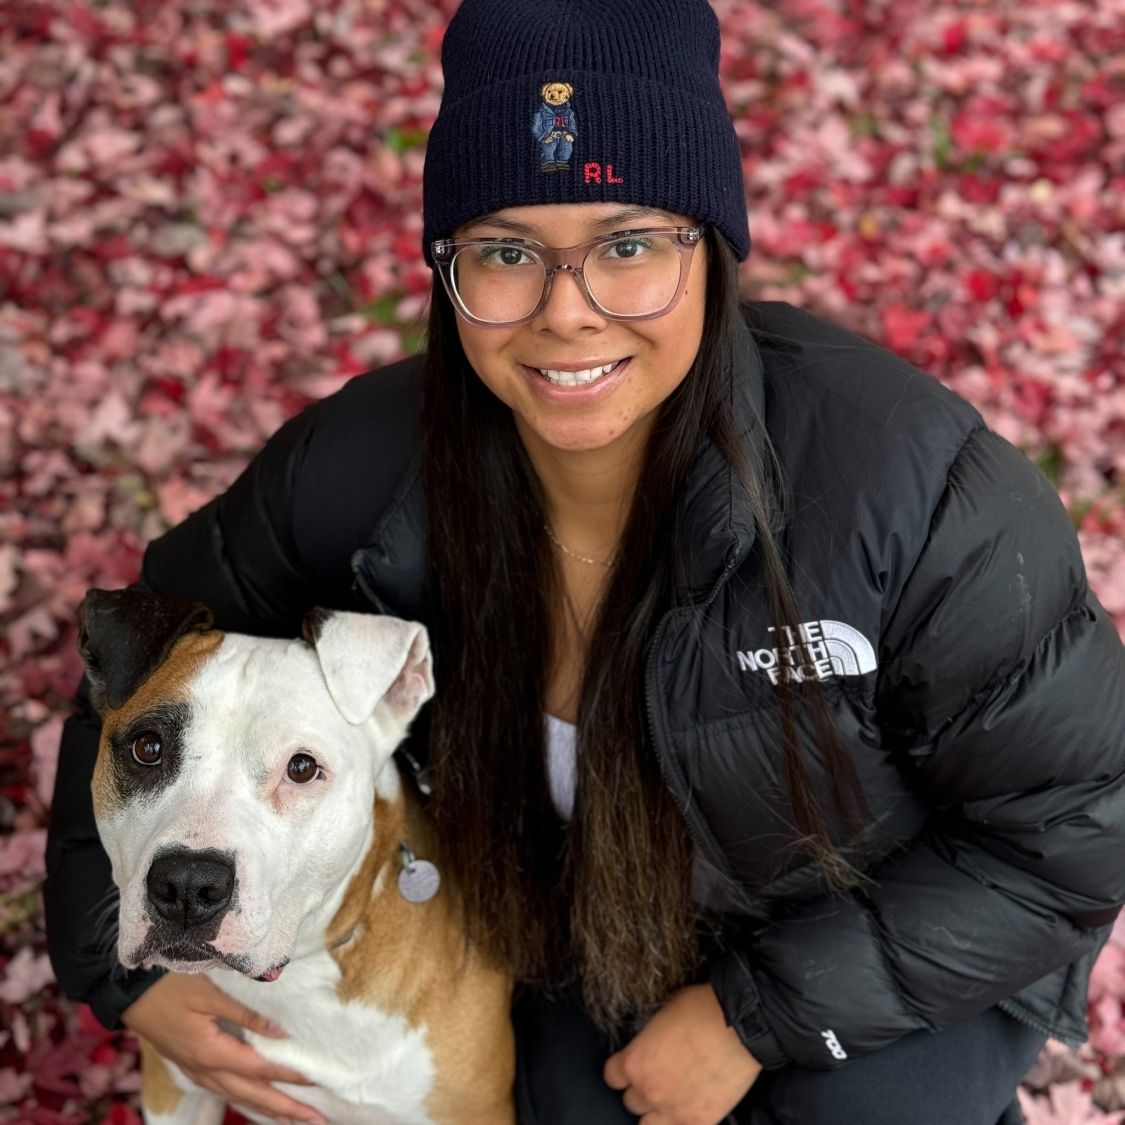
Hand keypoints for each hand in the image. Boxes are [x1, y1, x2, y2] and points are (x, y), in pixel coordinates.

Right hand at [122, 972, 326, 1124]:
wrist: (129, 993)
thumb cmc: (170, 986)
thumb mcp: (210, 995)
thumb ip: (245, 1015)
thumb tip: (279, 1032)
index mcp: (211, 1053)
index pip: (258, 1070)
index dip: (288, 1077)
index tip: (316, 1084)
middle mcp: (204, 1069)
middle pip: (251, 1094)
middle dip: (284, 1108)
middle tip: (316, 1119)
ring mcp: (195, 1070)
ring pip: (237, 1097)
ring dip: (267, 1110)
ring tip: (293, 1118)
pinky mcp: (190, 1065)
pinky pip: (223, 1090)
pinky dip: (246, 1099)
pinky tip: (257, 1102)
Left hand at [603, 984, 761, 1124]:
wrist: (740, 1026)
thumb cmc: (701, 1009)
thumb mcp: (663, 1014)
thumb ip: (651, 1037)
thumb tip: (653, 1042)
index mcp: (635, 1062)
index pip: (612, 1077)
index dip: (621, 1070)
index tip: (631, 1066)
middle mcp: (649, 1091)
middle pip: (631, 1102)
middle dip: (642, 1089)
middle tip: (657, 1078)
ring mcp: (674, 1111)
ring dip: (656, 1113)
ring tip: (670, 1099)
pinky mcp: (700, 1122)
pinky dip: (682, 1119)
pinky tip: (691, 1106)